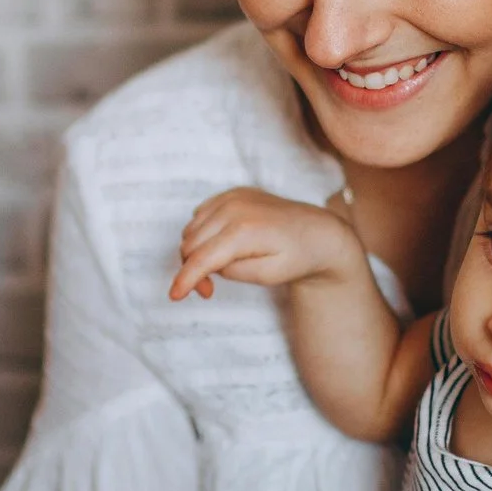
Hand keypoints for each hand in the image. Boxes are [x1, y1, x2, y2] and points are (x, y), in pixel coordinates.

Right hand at [170, 188, 363, 301]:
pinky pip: (200, 216)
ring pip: (191, 230)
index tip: (174, 296)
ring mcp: (232, 196)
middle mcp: (234, 207)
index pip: (201, 258)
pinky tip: (222, 247)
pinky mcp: (232, 194)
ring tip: (219, 270)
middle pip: (189, 244)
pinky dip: (202, 234)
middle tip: (210, 291)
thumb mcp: (268, 275)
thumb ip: (233, 271)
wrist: (317, 232)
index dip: (184, 279)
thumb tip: (208, 264)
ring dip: (195, 253)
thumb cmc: (297, 256)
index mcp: (244, 230)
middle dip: (193, 270)